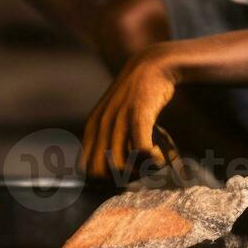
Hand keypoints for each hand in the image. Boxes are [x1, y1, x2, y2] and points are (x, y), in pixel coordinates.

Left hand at [82, 45, 178, 179]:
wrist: (152, 65)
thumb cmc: (135, 96)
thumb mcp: (111, 115)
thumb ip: (105, 138)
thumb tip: (108, 171)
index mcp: (92, 127)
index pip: (86, 171)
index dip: (106, 181)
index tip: (127, 176)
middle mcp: (101, 125)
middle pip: (100, 174)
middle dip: (119, 180)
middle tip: (140, 172)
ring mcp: (118, 120)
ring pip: (119, 166)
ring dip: (138, 172)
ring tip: (152, 162)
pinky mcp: (139, 116)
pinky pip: (142, 152)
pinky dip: (153, 160)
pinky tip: (161, 153)